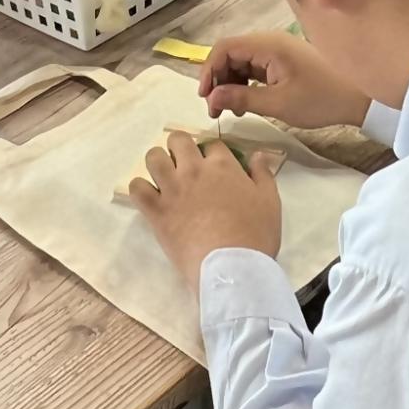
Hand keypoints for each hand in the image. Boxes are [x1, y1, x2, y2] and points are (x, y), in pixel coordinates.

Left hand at [129, 130, 283, 292]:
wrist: (231, 268)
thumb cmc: (255, 235)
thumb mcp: (270, 202)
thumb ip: (263, 174)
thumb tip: (257, 155)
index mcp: (222, 166)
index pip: (212, 144)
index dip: (213, 152)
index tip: (213, 164)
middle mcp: (194, 171)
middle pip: (178, 140)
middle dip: (180, 146)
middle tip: (185, 162)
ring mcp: (172, 190)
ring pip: (153, 158)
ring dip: (158, 161)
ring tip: (164, 175)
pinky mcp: (157, 211)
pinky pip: (137, 188)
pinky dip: (141, 188)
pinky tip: (150, 196)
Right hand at [200, 30, 371, 129]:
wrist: (358, 98)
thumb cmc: (320, 99)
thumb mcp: (277, 104)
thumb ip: (241, 99)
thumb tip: (211, 98)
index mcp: (268, 45)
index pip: (225, 48)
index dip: (208, 70)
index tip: (204, 97)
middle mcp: (271, 41)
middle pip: (231, 53)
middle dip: (218, 80)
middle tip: (215, 110)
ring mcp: (278, 50)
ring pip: (242, 62)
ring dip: (230, 84)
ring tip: (229, 111)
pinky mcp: (284, 60)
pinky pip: (255, 67)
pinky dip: (245, 83)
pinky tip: (246, 104)